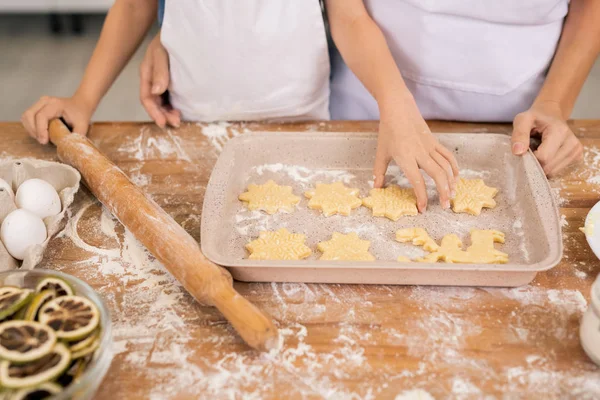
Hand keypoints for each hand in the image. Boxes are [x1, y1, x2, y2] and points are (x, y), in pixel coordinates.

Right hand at [21, 95, 92, 144]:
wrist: (80, 104)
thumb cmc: (81, 114)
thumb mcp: (82, 126)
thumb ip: (76, 137)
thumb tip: (69, 148)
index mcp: (55, 104)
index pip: (41, 116)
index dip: (40, 130)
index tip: (44, 141)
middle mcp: (45, 101)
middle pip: (29, 115)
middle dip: (34, 131)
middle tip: (43, 141)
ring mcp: (39, 103)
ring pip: (26, 116)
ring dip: (31, 129)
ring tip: (41, 138)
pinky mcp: (37, 107)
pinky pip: (27, 117)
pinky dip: (30, 127)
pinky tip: (40, 133)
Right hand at [139, 32, 180, 127]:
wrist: (177, 31)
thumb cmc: (167, 39)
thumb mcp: (161, 53)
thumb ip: (159, 71)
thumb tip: (157, 91)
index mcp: (146, 74)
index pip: (146, 98)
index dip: (154, 112)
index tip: (162, 122)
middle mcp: (152, 80)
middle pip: (155, 103)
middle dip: (163, 115)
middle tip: (175, 123)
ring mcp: (161, 81)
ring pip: (162, 102)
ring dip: (169, 112)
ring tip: (179, 120)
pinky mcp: (171, 81)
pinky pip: (170, 97)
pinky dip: (174, 106)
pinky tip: (181, 110)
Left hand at [374, 96, 458, 211]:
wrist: (399, 109)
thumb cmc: (388, 131)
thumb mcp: (381, 152)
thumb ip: (379, 172)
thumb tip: (377, 188)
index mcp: (406, 157)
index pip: (417, 181)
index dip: (421, 196)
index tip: (422, 209)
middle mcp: (420, 153)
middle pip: (437, 175)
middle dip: (443, 192)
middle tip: (445, 206)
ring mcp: (430, 147)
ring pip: (446, 166)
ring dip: (451, 182)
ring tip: (452, 195)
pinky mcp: (435, 142)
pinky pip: (448, 156)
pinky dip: (454, 168)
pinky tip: (455, 178)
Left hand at [511, 100, 582, 176]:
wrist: (551, 113)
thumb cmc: (536, 117)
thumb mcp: (522, 120)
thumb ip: (519, 134)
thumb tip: (518, 152)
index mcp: (560, 132)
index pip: (543, 158)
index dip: (530, 158)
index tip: (525, 149)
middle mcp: (573, 143)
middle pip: (548, 167)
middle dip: (535, 162)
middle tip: (531, 149)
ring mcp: (577, 151)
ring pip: (553, 172)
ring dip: (541, 164)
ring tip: (539, 150)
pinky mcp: (577, 157)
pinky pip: (557, 171)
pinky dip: (548, 166)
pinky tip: (547, 154)